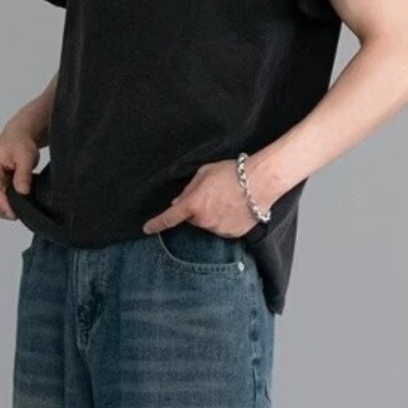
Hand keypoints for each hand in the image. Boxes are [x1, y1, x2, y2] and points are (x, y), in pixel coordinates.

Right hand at [0, 125, 40, 219]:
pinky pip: (0, 200)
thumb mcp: (26, 157)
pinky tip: (21, 197)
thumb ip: (23, 175)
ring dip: (10, 205)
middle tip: (26, 207)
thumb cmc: (19, 143)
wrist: (18, 138)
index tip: (16, 215)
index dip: (5, 207)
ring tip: (24, 199)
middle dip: (9, 207)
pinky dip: (10, 202)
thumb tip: (22, 191)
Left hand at [141, 158, 277, 236]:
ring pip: (208, 225)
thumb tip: (178, 202)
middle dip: (197, 209)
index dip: (156, 224)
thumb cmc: (233, 173)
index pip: (169, 218)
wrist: (261, 182)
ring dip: (212, 215)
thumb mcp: (205, 173)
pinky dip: (225, 221)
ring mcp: (218, 230)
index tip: (147, 229)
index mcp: (193, 205)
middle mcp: (204, 221)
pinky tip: (235, 209)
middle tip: (212, 195)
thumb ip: (188, 189)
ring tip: (227, 200)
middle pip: (192, 219)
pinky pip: (222, 229)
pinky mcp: (232, 234)